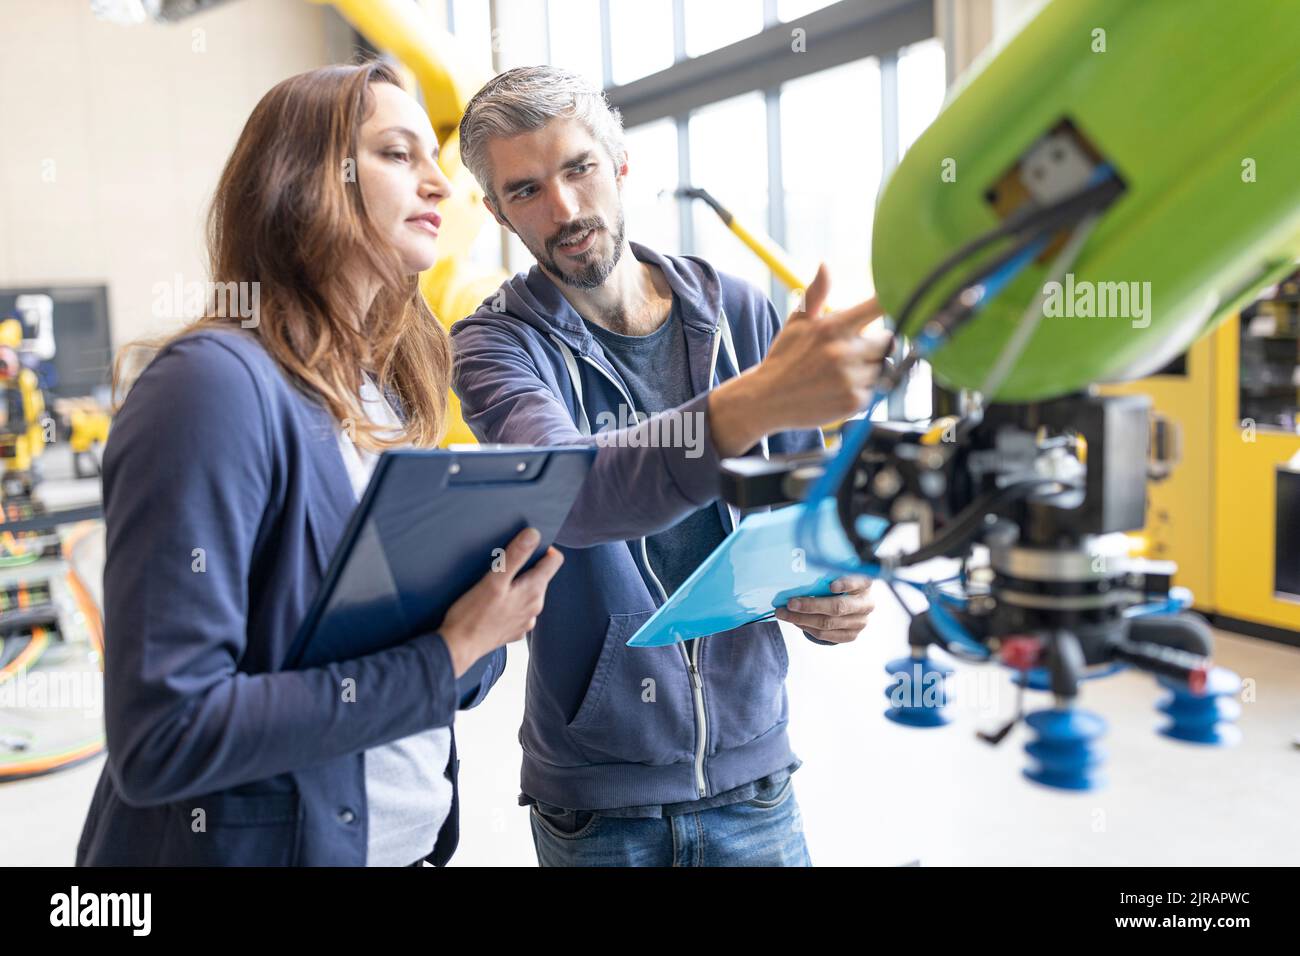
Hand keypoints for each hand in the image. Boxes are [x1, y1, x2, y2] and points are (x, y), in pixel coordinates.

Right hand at [439, 527, 563, 676]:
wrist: (457, 648)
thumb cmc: (472, 615)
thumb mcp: (493, 580)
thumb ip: (515, 556)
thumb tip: (533, 535)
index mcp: (534, 591)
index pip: (555, 561)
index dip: (543, 549)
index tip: (524, 546)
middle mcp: (535, 607)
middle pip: (540, 577)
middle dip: (526, 567)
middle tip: (501, 566)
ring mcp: (525, 621)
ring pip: (528, 593)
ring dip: (516, 585)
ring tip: (494, 586)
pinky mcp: (514, 630)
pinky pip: (518, 609)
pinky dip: (509, 602)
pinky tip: (492, 604)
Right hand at [708, 264, 891, 456]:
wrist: (767, 399)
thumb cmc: (785, 357)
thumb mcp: (797, 322)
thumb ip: (817, 293)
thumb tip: (825, 264)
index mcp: (832, 327)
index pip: (878, 307)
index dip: (896, 301)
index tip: (912, 296)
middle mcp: (843, 352)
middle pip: (888, 340)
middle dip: (877, 343)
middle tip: (854, 350)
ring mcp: (850, 378)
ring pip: (884, 366)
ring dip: (872, 367)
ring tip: (842, 371)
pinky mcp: (854, 401)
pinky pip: (877, 389)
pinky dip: (865, 388)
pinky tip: (840, 387)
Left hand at [773, 576, 874, 643]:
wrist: (853, 604)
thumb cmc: (841, 584)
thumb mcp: (839, 575)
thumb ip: (826, 576)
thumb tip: (797, 579)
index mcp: (864, 584)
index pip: (858, 582)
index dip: (845, 584)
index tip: (831, 585)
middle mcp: (865, 604)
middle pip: (837, 607)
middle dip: (810, 606)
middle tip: (790, 603)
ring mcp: (860, 622)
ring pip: (828, 623)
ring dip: (802, 619)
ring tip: (784, 614)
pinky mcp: (851, 635)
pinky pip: (826, 635)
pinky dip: (808, 628)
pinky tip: (796, 621)